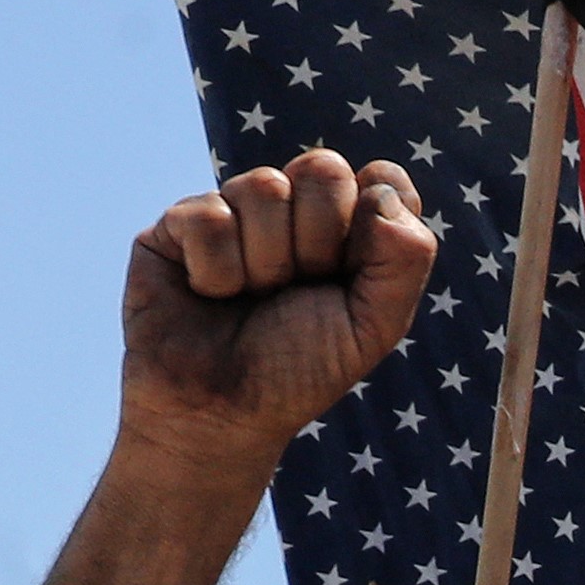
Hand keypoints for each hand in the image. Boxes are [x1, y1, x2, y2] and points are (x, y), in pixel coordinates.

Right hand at [118, 151, 437, 480]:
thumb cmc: (300, 369)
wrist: (220, 416)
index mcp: (351, 222)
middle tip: (297, 288)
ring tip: (253, 297)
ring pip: (264, 185)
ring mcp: (235, 210)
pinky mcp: (177, 226)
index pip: (381, 178)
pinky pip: (208, 214)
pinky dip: (216, 270)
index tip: (351, 275)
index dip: (370, 226)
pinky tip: (210, 295)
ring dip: (266, 261)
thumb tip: (381, 191)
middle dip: (317, 241)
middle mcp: (294, 207)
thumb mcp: (375, 324)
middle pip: (323, 168)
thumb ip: (407, 258)